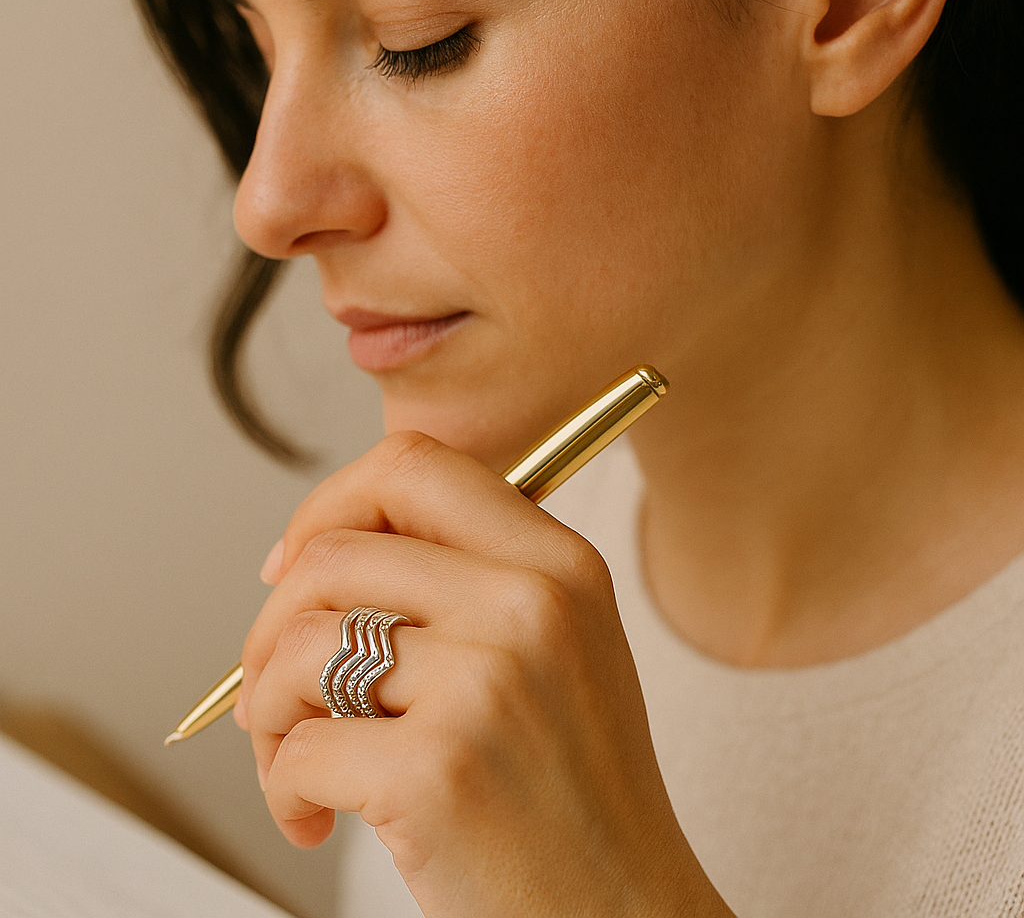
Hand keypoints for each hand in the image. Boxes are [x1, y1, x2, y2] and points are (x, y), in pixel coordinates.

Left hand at [238, 431, 732, 917]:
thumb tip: (320, 547)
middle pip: (333, 552)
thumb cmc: (574, 789)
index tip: (295, 568)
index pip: (413, 465)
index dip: (331, 505)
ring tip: (297, 761)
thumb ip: (463, 575)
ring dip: (266, 711)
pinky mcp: (440, 770)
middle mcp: (530, 604)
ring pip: (301, 645)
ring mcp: (489, 682)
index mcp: (559, 562)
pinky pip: (297, 748)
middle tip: (277, 689)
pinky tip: (320, 818)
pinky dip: (283, 790)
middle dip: (272, 624)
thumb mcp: (555, 645)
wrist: (622, 912)